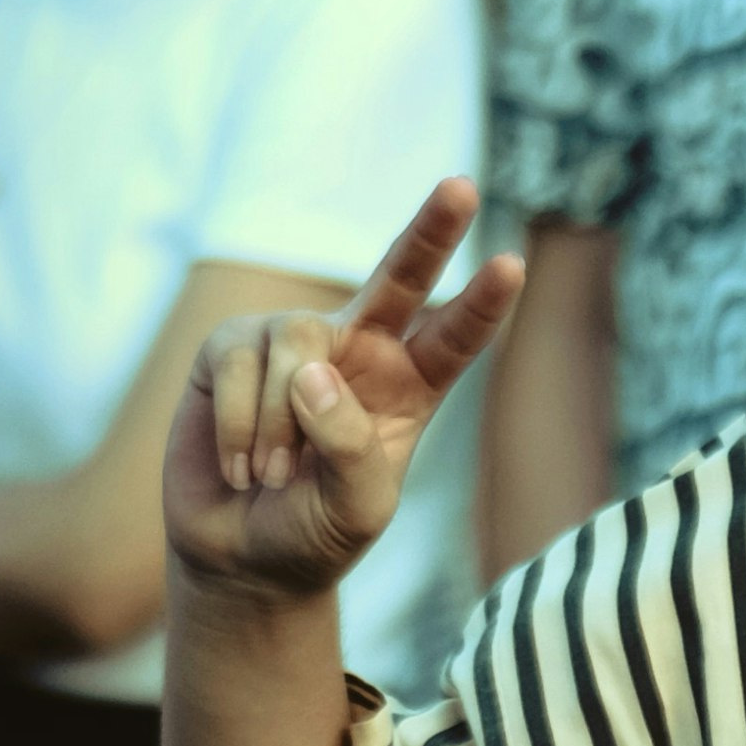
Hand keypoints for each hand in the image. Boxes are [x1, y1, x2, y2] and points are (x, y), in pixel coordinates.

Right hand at [166, 181, 523, 602]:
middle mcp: (360, 347)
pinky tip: (240, 468)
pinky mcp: (231, 346)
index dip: (481, 302)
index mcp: (412, 383)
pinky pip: (237, 363)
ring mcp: (296, 340)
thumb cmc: (314, 531)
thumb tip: (312, 373)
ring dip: (280, 424)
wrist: (239, 558)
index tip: (514, 265)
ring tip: (274, 478)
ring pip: (297, 344)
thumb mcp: (357, 508)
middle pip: (400, 274)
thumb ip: (352, 446)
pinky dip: (239, 425)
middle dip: (430, 230)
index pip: (456, 336)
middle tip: (462, 187)